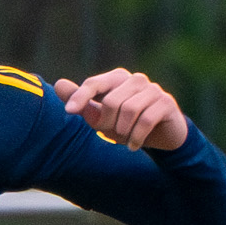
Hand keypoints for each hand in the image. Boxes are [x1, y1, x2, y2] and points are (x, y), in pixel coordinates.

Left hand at [55, 70, 187, 152]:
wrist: (162, 136)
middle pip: (111, 101)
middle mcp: (136, 79)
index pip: (94, 83)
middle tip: (111, 133)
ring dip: (123, 130)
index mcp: (117, 78)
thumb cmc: (126, 124)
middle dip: (107, 123)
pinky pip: (145, 120)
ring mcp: (153, 89)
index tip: (69, 111)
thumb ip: (82, 102)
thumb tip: (59, 84)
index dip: (80, 97)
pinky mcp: (166, 103)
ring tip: (124, 137)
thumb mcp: (101, 116)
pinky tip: (133, 146)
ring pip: (129, 110)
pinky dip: (136, 137)